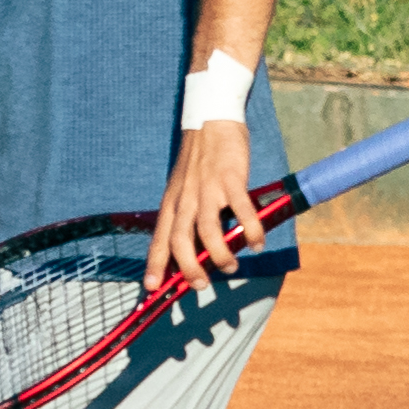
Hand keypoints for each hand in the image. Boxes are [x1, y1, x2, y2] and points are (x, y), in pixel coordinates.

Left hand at [150, 119, 260, 292]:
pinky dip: (250, 230)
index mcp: (171, 203)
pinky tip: (257, 244)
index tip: (151, 288)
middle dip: (189, 268)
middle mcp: (185, 199)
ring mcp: (207, 189)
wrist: (211, 120)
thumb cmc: (197, 160)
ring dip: (219, 255)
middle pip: (180, 240)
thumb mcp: (182, 188)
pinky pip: (241, 211)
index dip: (154, 264)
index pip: (159, 239)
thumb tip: (194, 250)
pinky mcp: (231, 179)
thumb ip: (185, 216)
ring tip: (230, 267)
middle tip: (200, 285)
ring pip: (208, 230)